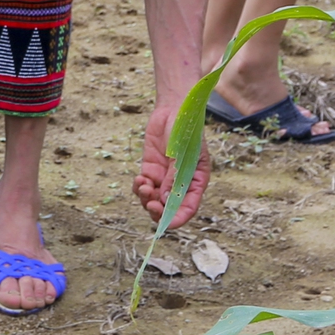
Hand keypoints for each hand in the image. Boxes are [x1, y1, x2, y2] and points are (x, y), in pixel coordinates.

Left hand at [130, 104, 210, 229]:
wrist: (173, 109)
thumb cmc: (186, 130)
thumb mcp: (183, 154)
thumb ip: (174, 177)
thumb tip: (164, 200)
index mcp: (196, 182)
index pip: (188, 208)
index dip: (178, 219)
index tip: (166, 225)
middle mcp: (180, 183)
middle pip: (168, 208)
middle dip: (157, 210)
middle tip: (149, 202)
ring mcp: (164, 177)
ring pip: (153, 199)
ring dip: (146, 197)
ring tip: (143, 185)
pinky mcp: (151, 170)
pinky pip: (143, 186)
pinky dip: (139, 187)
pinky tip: (139, 178)